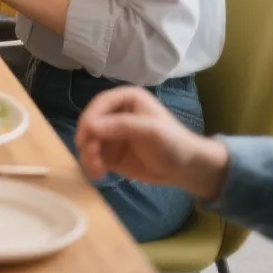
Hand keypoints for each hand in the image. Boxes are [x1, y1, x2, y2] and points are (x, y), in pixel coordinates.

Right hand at [76, 86, 230, 200]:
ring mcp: (111, 133)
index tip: (85, 139)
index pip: (100, 105)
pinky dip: (92, 164)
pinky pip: (93, 155)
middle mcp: (115, 113)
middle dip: (88, 141)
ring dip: (88, 156)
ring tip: (97, 171)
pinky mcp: (110, 151)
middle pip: (90, 123)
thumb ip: (121, 126)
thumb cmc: (173, 144)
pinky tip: (99, 174)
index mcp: (126, 99)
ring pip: (88, 141)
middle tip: (92, 160)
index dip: (89, 120)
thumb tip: (90, 127)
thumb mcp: (151, 132)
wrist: (186, 169)